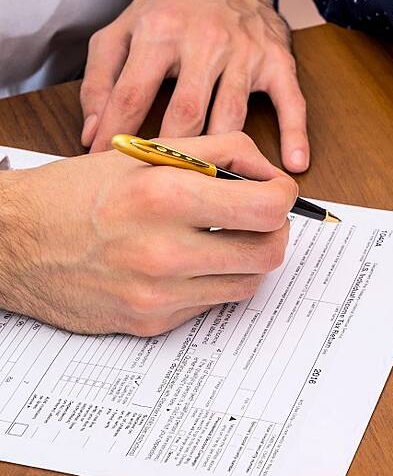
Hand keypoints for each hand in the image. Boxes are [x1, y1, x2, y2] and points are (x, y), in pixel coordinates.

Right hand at [0, 133, 297, 335]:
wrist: (11, 243)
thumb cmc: (77, 193)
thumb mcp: (145, 154)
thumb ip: (219, 153)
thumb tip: (272, 173)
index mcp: (164, 197)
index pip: (269, 207)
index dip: (283, 196)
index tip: (275, 191)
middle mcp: (163, 251)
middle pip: (269, 251)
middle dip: (273, 230)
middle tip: (256, 217)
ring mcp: (159, 294)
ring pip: (249, 283)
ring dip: (247, 259)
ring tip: (222, 238)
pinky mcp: (152, 322)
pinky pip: (212, 303)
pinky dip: (212, 281)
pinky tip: (187, 262)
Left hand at [80, 0, 309, 172]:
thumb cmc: (169, 11)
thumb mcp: (122, 31)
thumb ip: (101, 80)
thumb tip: (94, 133)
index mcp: (160, 33)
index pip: (133, 94)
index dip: (117, 135)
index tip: (106, 168)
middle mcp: (205, 42)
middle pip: (186, 111)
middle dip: (171, 154)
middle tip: (160, 187)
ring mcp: (246, 53)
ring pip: (232, 114)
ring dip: (222, 155)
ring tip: (211, 189)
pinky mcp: (278, 62)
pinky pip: (290, 102)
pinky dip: (295, 134)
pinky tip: (293, 163)